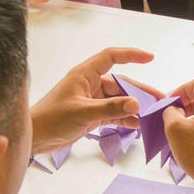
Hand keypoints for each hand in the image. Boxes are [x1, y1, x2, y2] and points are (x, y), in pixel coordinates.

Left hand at [30, 48, 161, 153]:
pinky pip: (113, 114)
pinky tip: (138, 125)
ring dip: (134, 106)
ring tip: (152, 114)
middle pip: (120, 83)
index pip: (111, 57)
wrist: (35, 137)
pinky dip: (125, 118)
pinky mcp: (91, 115)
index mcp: (84, 74)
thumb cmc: (52, 119)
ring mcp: (91, 100)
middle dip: (139, 91)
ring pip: (118, 100)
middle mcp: (90, 84)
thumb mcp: (82, 112)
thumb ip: (110, 108)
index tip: (150, 58)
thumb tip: (136, 104)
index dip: (131, 55)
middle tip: (159, 100)